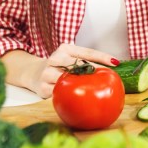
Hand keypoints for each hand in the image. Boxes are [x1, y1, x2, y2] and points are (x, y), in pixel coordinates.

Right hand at [2, 44, 119, 98]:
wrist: (32, 72)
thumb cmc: (58, 66)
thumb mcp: (69, 57)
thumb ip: (85, 60)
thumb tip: (111, 67)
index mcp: (66, 48)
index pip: (87, 52)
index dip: (102, 57)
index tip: (115, 62)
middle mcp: (56, 58)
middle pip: (78, 65)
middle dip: (94, 72)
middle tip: (107, 77)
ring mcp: (48, 73)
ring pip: (69, 80)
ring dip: (82, 85)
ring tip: (94, 89)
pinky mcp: (43, 88)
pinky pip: (60, 93)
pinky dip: (71, 96)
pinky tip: (79, 99)